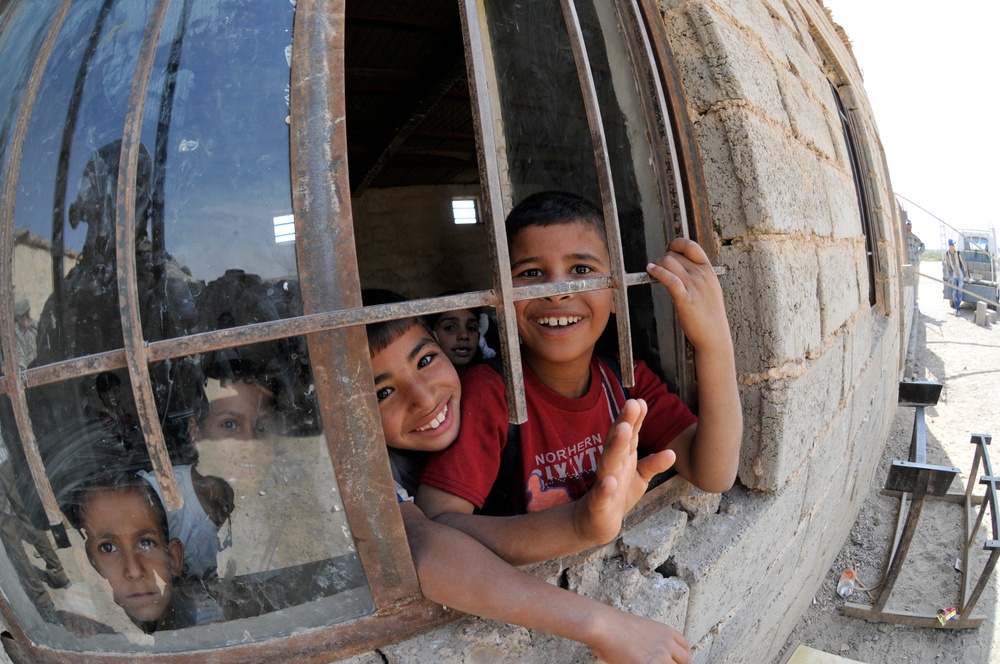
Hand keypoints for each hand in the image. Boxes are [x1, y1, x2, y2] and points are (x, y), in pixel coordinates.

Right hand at [573, 399, 674, 545]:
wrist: (594, 523)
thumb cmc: (617, 496)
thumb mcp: (639, 479)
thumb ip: (653, 464)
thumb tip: (673, 452)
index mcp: (622, 458)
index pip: (629, 435)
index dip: (635, 419)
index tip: (641, 401)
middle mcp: (611, 467)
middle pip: (618, 442)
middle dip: (625, 423)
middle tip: (632, 403)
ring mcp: (604, 484)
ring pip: (608, 463)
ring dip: (616, 446)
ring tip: (624, 431)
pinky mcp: (599, 505)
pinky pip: (601, 496)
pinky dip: (604, 489)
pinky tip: (610, 482)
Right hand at [590, 610, 690, 663]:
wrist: (604, 625)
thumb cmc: (614, 626)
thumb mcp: (641, 629)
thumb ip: (652, 641)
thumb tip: (650, 653)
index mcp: (665, 631)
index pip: (685, 647)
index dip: (683, 657)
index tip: (678, 662)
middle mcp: (666, 643)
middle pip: (685, 661)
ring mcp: (659, 657)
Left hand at [646, 238, 729, 350]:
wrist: (714, 335)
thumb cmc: (709, 314)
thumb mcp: (709, 289)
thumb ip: (698, 275)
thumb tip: (681, 265)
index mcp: (708, 271)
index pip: (692, 246)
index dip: (677, 244)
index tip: (669, 250)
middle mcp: (701, 275)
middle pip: (675, 255)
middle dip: (663, 258)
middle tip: (658, 267)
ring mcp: (694, 286)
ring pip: (669, 262)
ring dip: (657, 264)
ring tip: (652, 270)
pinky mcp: (685, 298)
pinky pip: (668, 278)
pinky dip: (657, 271)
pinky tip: (650, 270)